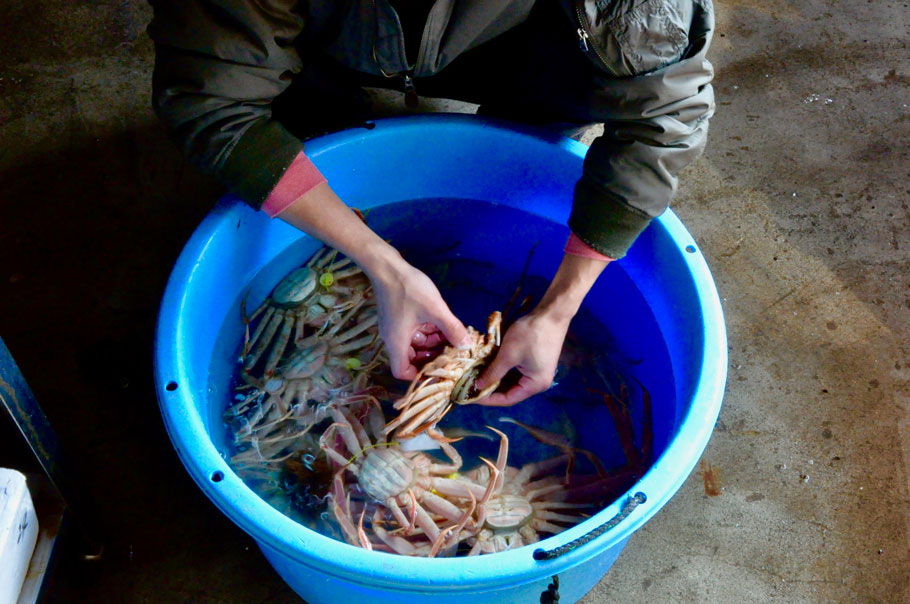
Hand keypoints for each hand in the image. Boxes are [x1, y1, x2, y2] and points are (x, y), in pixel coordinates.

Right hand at [274, 183, 468, 380]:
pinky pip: (414, 332)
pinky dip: (428, 331)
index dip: (418, 375)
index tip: (438, 370)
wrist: (387, 266)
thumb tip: (467, 346)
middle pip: (412, 359)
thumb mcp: (435, 310)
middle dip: (432, 356)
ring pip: (415, 344)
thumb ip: (452, 328)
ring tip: (452, 336)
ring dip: (433, 342)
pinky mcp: (399, 317)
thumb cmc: (408, 289)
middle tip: (452, 352)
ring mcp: (395, 327)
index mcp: (397, 342)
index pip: (402, 372)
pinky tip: (444, 324)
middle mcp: (393, 338)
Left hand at [473, 311, 569, 405]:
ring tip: (477, 377)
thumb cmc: (531, 335)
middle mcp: (538, 382)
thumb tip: (479, 386)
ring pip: (512, 381)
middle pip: (511, 391)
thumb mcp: (508, 355)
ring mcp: (538, 372)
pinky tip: (489, 367)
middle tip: (470, 387)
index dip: (488, 399)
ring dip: (496, 379)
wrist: (551, 313)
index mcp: (535, 385)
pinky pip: (516, 372)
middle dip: (490, 389)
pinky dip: (503, 370)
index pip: (508, 399)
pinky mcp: (535, 362)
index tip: (471, 396)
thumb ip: (493, 373)